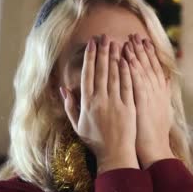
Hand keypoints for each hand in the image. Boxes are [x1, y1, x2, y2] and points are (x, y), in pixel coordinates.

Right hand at [61, 35, 137, 172]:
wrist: (115, 154)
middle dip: (103, 52)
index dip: (90, 58)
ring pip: (115, 75)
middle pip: (102, 71)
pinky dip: (127, 72)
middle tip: (104, 37)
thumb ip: (70, 106)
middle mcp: (100, 100)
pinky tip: (128, 60)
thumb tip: (63, 88)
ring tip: (116, 43)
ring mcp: (115, 103)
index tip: (92, 44)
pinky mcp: (129, 107)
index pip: (88, 74)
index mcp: (87, 103)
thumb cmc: (95, 141)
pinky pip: (128, 86)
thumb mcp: (77, 125)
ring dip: (115, 57)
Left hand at [124, 33, 173, 168]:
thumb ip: (162, 94)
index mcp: (159, 93)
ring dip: (136, 55)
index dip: (149, 55)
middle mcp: (156, 92)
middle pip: (149, 66)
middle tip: (135, 35)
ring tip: (130, 41)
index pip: (154, 69)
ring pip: (143, 71)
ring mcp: (149, 97)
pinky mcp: (141, 103)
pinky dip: (132, 70)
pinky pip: (136, 82)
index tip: (143, 41)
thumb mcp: (162, 111)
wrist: (154, 148)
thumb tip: (166, 80)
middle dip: (142, 50)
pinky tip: (127, 59)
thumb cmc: (154, 134)